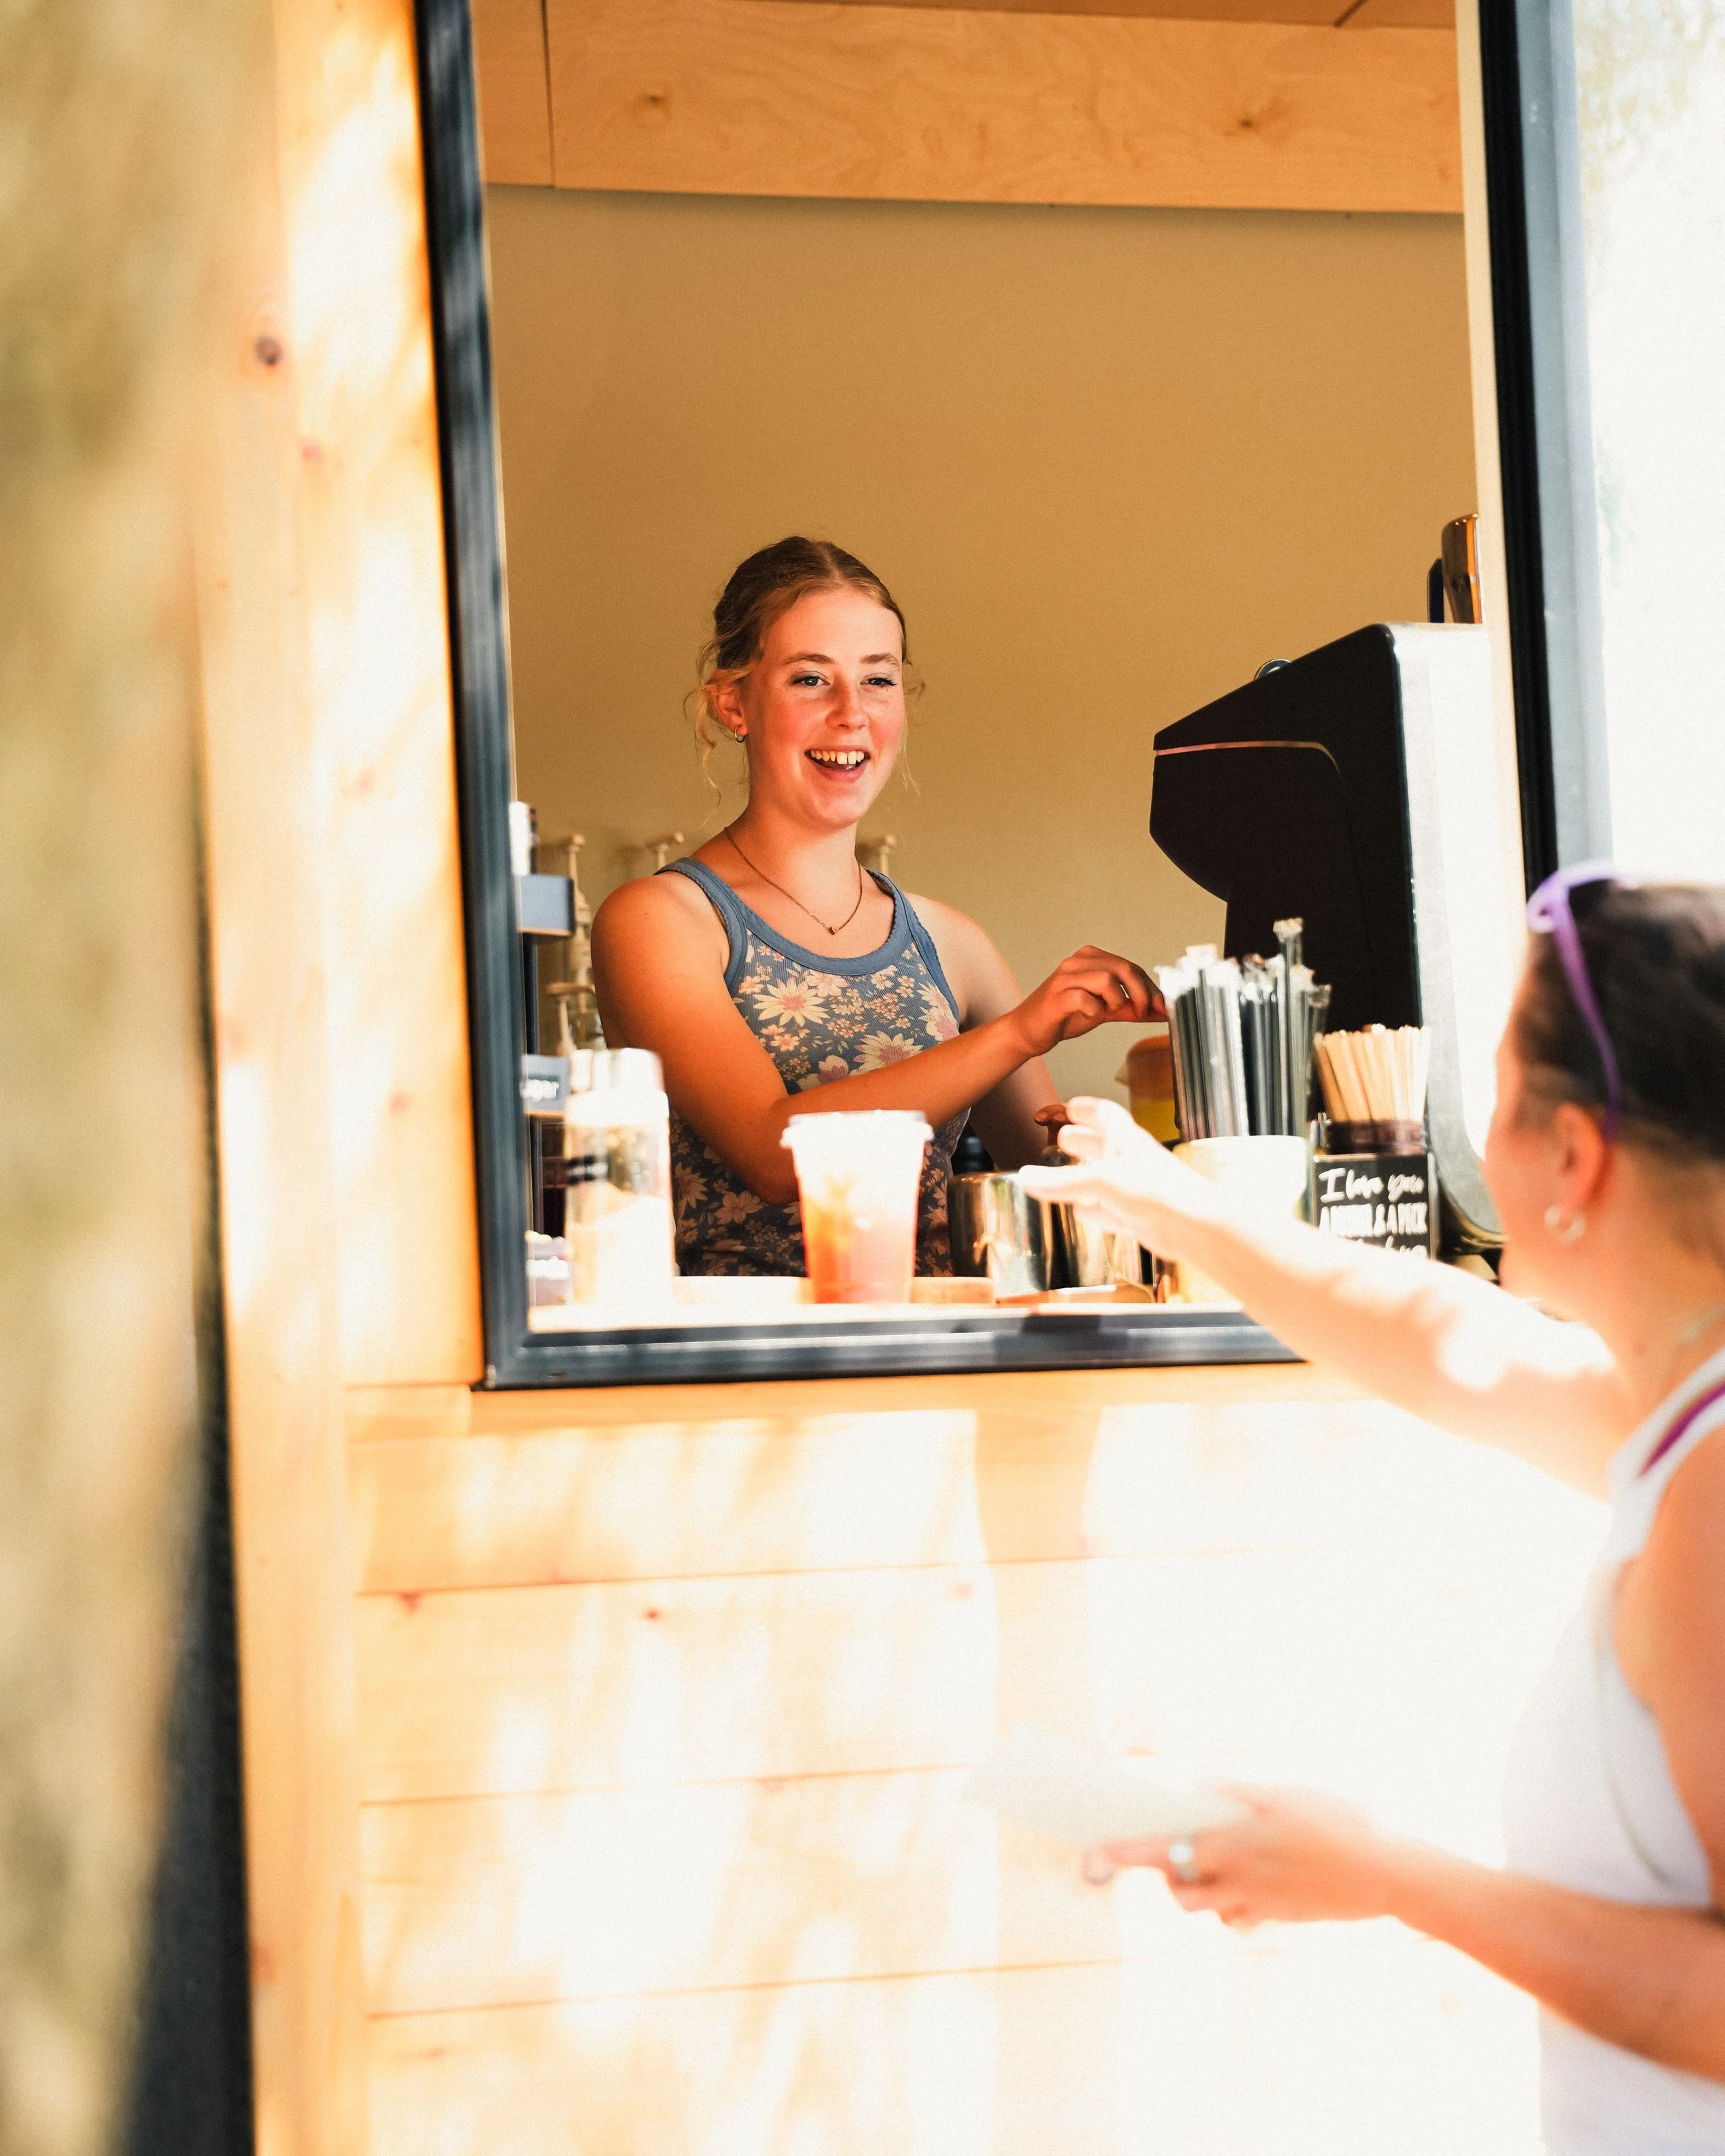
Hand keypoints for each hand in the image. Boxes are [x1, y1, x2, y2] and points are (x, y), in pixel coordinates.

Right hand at [1007, 949, 1159, 1058]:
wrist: (1027, 1031)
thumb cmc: (1065, 1017)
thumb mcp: (1103, 1010)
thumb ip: (1130, 1008)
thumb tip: (1160, 1012)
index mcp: (1090, 958)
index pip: (1130, 966)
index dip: (1151, 987)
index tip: (1162, 1007)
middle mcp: (1077, 962)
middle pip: (1124, 968)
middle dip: (1142, 993)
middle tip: (1144, 1013)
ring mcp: (1065, 978)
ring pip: (1107, 979)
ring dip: (1117, 1000)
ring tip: (1109, 1013)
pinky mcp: (1056, 997)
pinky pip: (1085, 998)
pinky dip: (1095, 1010)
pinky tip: (1090, 1016)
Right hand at [1018, 1095, 1217, 1259]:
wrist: (1194, 1227)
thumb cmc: (1159, 1192)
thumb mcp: (1101, 1181)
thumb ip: (1062, 1181)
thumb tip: (1026, 1176)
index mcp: (1126, 1140)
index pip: (1104, 1114)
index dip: (1086, 1108)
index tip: (1070, 1106)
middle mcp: (1132, 1161)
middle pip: (1102, 1145)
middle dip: (1082, 1140)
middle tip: (1063, 1137)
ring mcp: (1136, 1189)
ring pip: (1104, 1178)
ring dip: (1085, 1176)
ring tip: (1064, 1175)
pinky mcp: (1138, 1216)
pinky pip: (1109, 1210)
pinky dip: (1094, 1211)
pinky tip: (1083, 1214)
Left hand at [1098, 1787, 1401, 1930]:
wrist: (1389, 1874)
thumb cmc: (1340, 1821)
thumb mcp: (1289, 1793)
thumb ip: (1240, 1791)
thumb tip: (1199, 1785)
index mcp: (1237, 1842)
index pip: (1166, 1847)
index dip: (1127, 1849)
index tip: (1095, 1847)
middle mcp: (1240, 1878)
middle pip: (1175, 1882)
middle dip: (1149, 1867)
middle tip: (1127, 1851)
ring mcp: (1257, 1902)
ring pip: (1200, 1903)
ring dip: (1185, 1884)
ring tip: (1190, 1858)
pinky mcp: (1276, 1915)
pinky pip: (1233, 1915)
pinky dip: (1224, 1899)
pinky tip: (1232, 1879)